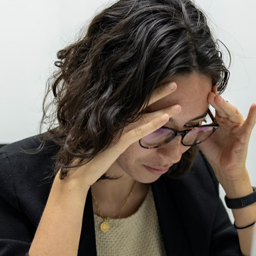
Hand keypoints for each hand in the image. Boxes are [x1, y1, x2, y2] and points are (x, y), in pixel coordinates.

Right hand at [60, 82, 181, 188]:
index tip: (162, 84)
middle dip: (158, 92)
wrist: (76, 172)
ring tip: (179, 104)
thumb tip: (124, 127)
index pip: (134, 101)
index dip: (148, 92)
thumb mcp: (104, 140)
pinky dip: (153, 123)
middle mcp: (113, 119)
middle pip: (139, 102)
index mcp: (111, 117)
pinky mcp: (117, 141)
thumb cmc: (89, 156)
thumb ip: (114, 131)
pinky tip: (166, 118)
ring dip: (162, 108)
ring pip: (143, 115)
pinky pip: (139, 130)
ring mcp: (115, 129)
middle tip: (174, 83)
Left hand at [198, 85, 255, 181]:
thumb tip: (184, 118)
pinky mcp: (244, 135)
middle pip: (223, 108)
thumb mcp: (202, 137)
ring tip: (218, 98)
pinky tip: (255, 105)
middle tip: (208, 93)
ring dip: (226, 105)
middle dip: (215, 100)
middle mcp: (229, 121)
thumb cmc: (215, 152)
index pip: (215, 106)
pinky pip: (249, 124)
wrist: (223, 168)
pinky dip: (253, 114)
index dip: (210, 98)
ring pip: (233, 113)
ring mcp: (237, 127)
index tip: (203, 89)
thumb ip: (195, 127)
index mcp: (219, 120)